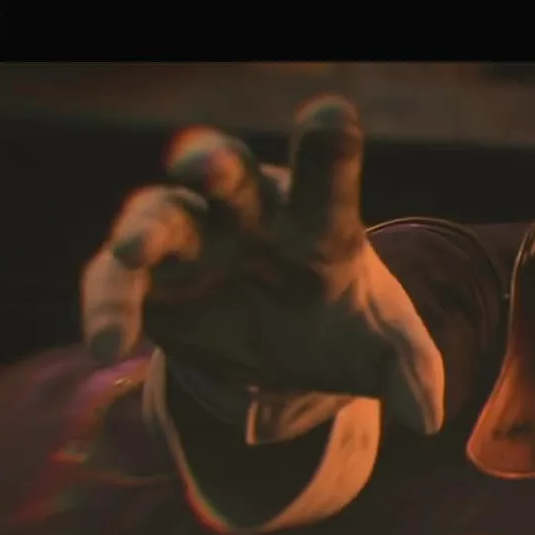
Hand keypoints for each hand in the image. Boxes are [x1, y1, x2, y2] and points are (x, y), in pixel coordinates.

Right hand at [80, 96, 443, 433]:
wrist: (285, 352)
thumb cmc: (342, 325)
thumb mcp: (383, 348)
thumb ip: (410, 370)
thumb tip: (427, 418)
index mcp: (319, 221)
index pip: (327, 180)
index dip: (327, 148)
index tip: (331, 116)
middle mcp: (251, 215)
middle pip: (229, 173)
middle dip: (214, 162)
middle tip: (206, 162)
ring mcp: (193, 240)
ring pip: (161, 213)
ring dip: (145, 226)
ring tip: (136, 250)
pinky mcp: (148, 280)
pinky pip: (114, 279)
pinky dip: (107, 303)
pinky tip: (108, 342)